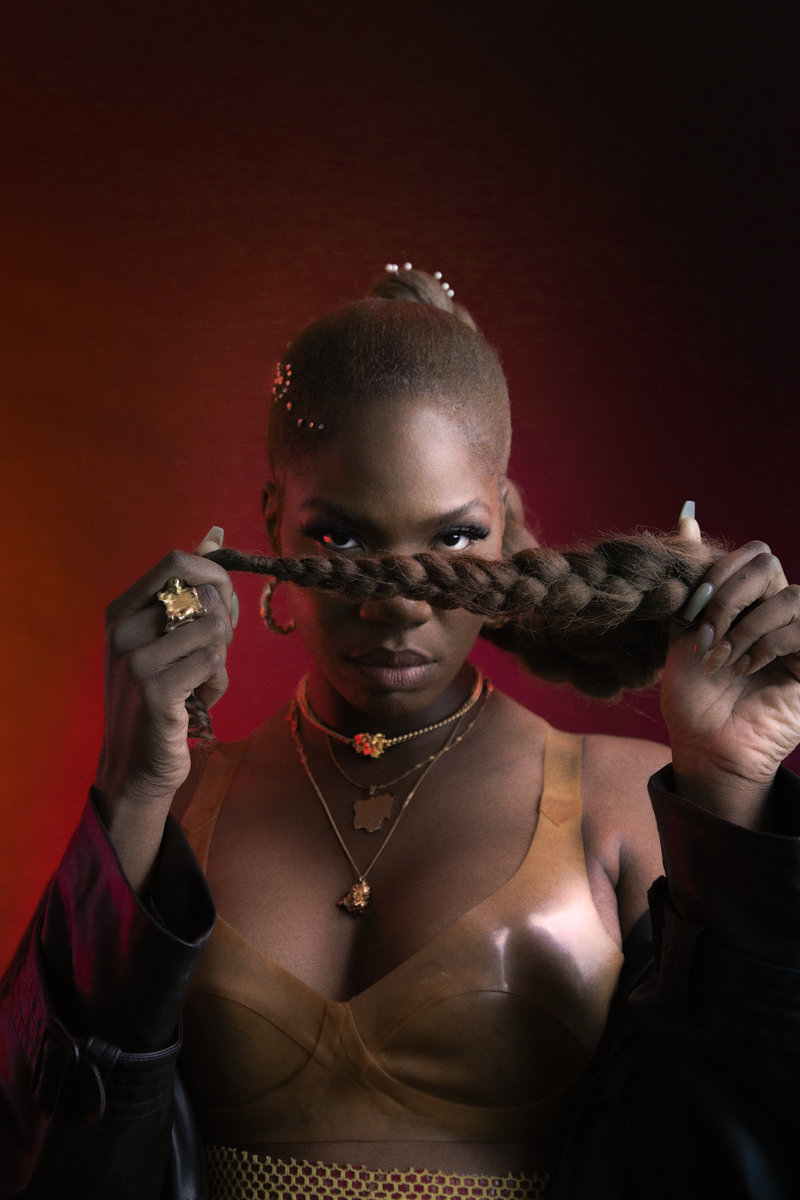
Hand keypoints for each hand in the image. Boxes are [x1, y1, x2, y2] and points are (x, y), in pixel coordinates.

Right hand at [96, 528, 235, 816]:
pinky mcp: (155, 691)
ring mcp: (135, 661)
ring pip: (213, 630)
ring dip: (221, 660)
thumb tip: (214, 534)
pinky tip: (199, 701)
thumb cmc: (160, 695)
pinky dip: (217, 683)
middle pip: (201, 593)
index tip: (223, 602)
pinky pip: (213, 662)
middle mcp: (122, 630)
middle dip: (223, 621)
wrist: (137, 764)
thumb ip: (189, 586)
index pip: (177, 561)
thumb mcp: (166, 637)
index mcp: (122, 610)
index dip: (214, 574)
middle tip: (212, 652)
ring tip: (199, 683)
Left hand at [660, 505, 799, 826]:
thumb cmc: (692, 695)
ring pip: (788, 594)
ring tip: (720, 655)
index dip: (719, 570)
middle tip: (704, 633)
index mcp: (750, 601)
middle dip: (728, 594)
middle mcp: (778, 613)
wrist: (705, 745)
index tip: (690, 610)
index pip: (751, 554)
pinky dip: (764, 643)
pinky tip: (742, 667)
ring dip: (744, 623)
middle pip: (768, 563)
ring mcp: (799, 636)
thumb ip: (690, 579)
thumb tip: (686, 517)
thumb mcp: (682, 629)